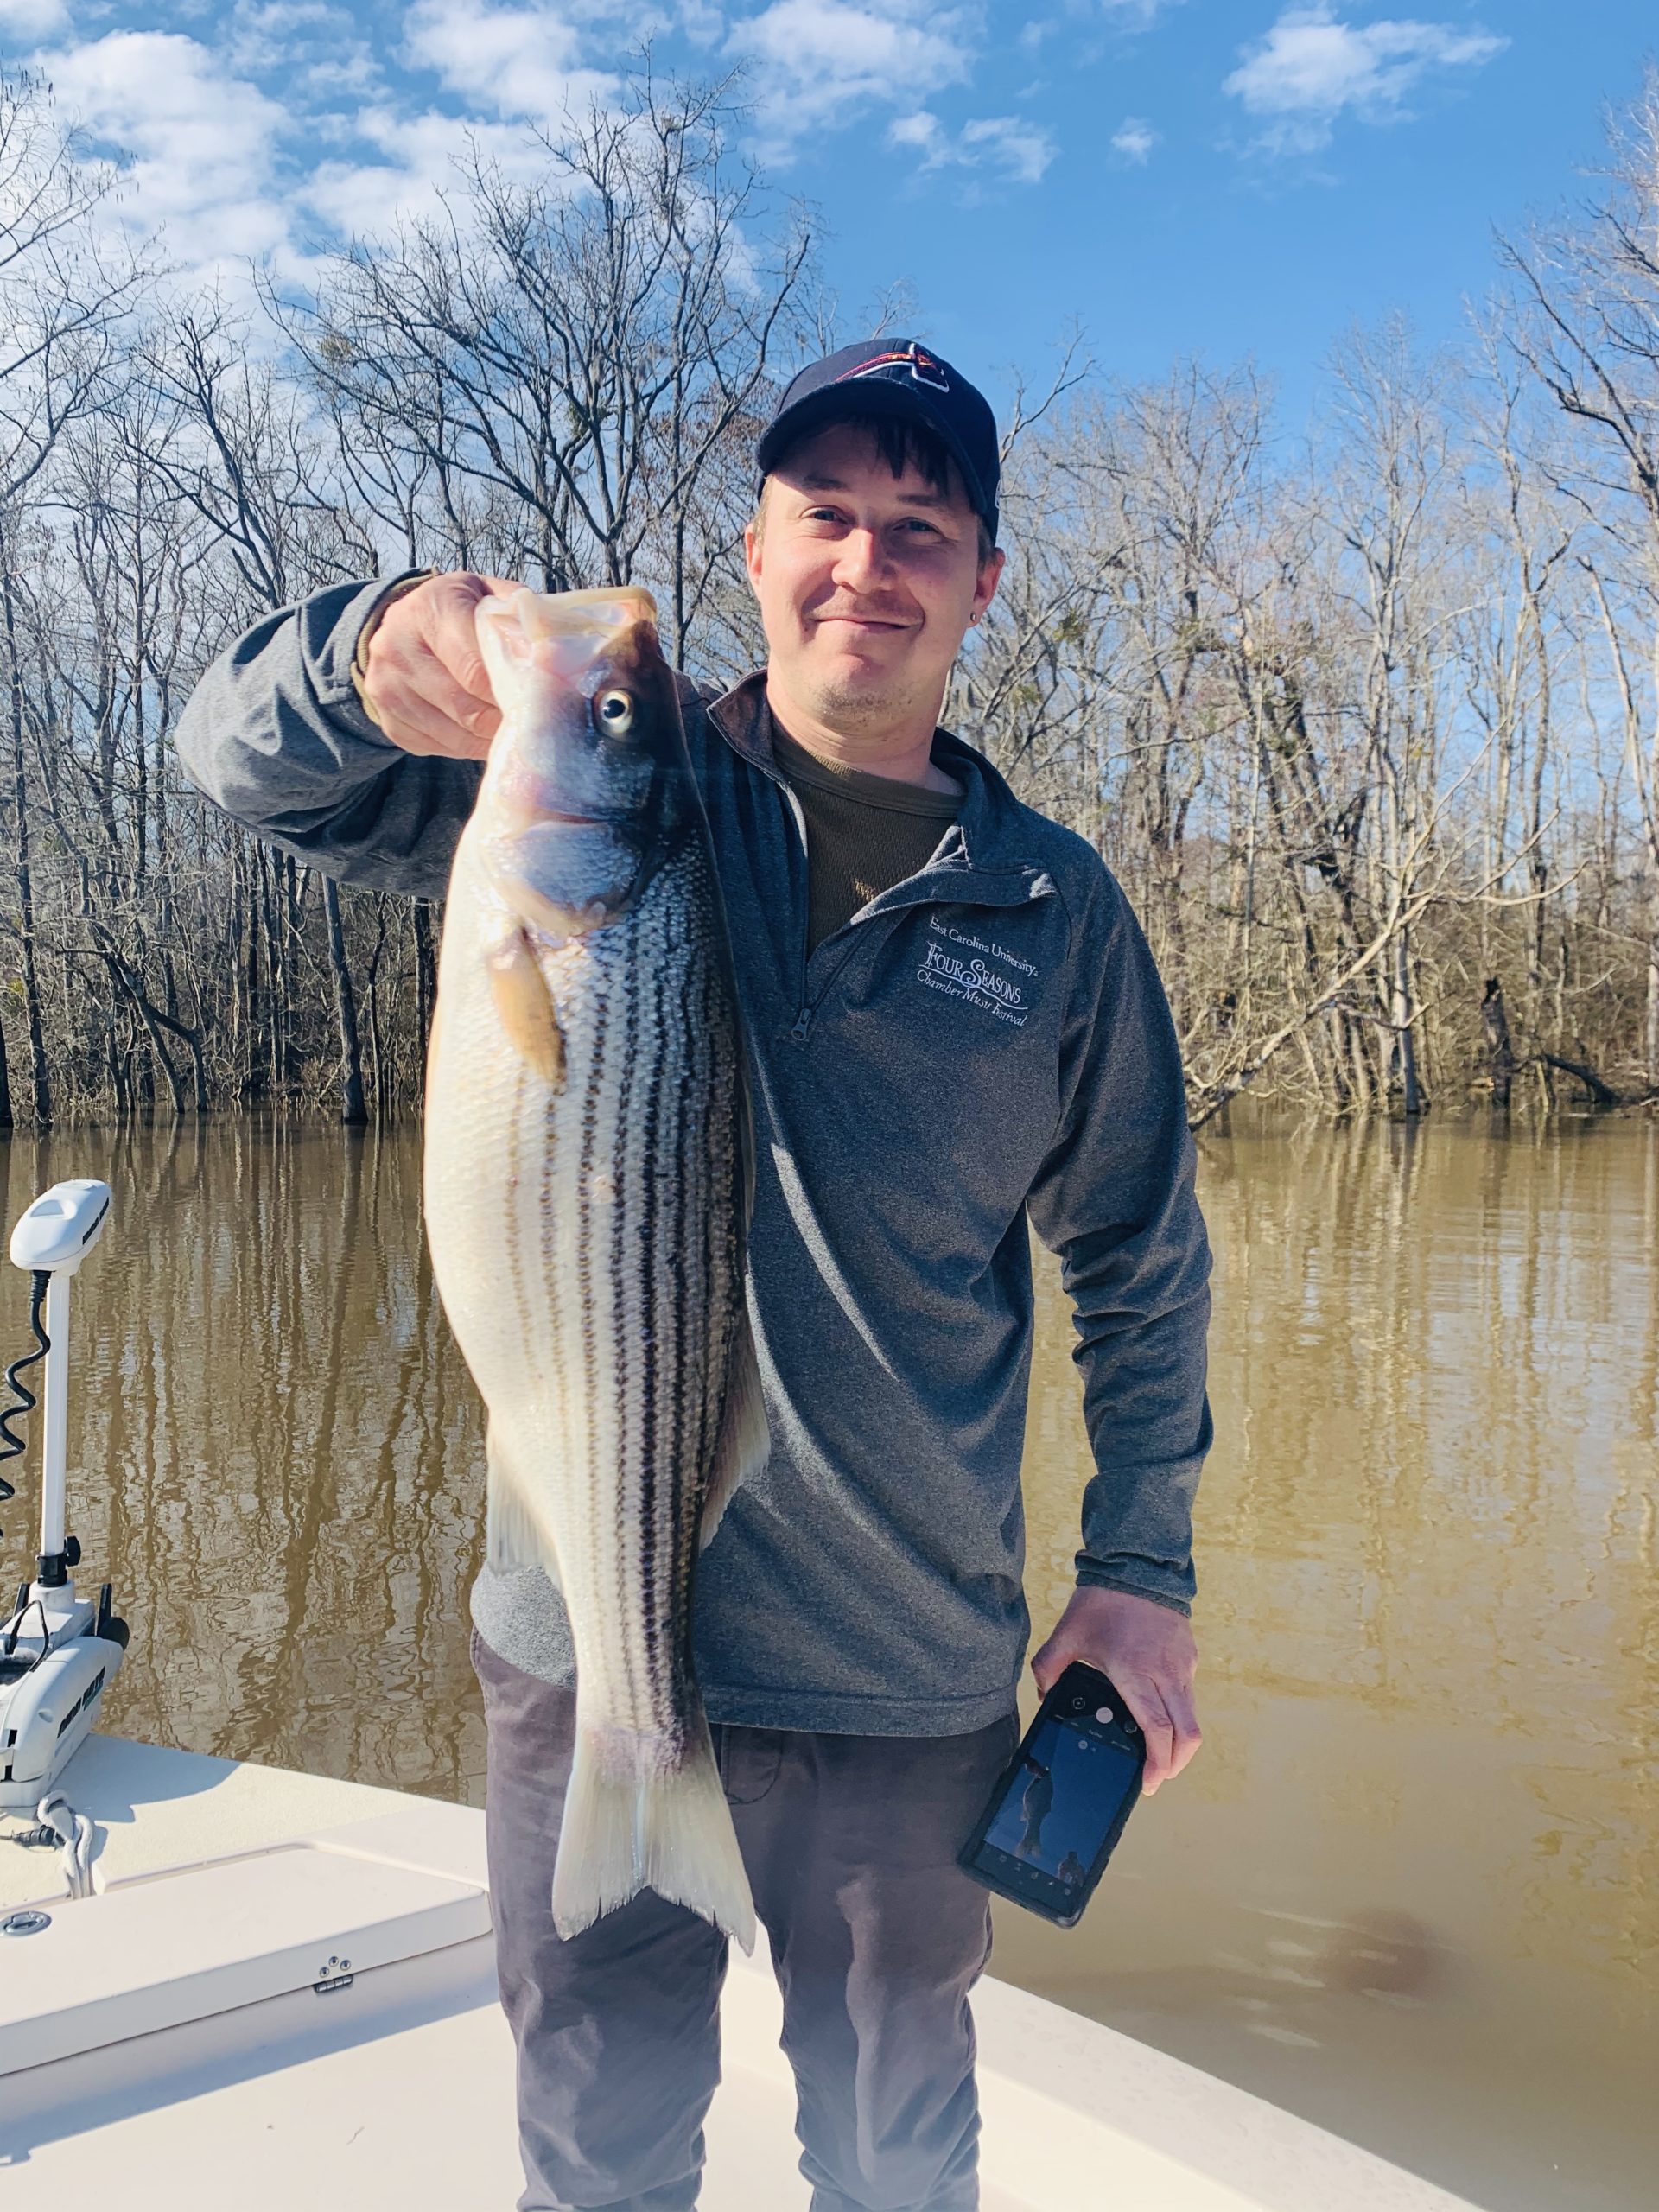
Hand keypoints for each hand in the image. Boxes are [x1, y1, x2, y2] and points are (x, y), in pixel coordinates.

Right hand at [360, 571, 518, 760]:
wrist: (403, 624)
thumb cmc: (461, 610)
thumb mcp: (488, 595)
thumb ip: (519, 617)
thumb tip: (553, 656)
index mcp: (431, 608)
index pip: (477, 668)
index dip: (513, 691)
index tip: (537, 699)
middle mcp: (398, 646)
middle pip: (467, 707)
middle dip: (505, 718)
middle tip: (532, 721)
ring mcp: (386, 686)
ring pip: (456, 734)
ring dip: (490, 738)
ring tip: (512, 728)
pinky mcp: (388, 720)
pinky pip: (439, 748)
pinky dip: (468, 746)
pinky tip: (482, 732)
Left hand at [1030, 1586, 1199, 1795]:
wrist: (1137, 1564)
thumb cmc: (1101, 1601)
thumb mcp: (1067, 1634)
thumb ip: (1049, 1668)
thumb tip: (1044, 1696)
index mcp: (1135, 1672)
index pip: (1157, 1730)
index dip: (1157, 1763)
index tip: (1148, 1782)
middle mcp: (1166, 1673)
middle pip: (1187, 1735)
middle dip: (1175, 1765)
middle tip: (1156, 1777)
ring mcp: (1182, 1665)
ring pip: (1192, 1717)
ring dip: (1179, 1742)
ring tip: (1156, 1752)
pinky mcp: (1189, 1656)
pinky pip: (1188, 1695)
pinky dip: (1179, 1714)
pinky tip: (1157, 1714)